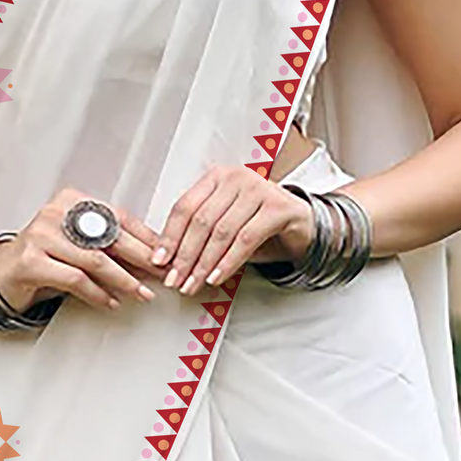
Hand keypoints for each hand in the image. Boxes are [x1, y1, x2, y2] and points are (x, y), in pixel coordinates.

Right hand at [0, 188, 167, 314]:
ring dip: (124, 281)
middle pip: (111, 237)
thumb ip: (109, 245)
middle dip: (142, 259)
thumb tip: (153, 257)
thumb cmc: (45, 257)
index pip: (119, 217)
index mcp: (72, 200)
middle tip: (161, 274)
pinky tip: (111, 302)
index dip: (146, 238)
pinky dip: (98, 294)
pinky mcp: (32, 261)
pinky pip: (75, 279)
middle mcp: (56, 212)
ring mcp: (41, 235)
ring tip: (142, 294)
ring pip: (96, 260)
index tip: (165, 255)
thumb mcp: (78, 244)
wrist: (1, 272)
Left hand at [151, 166, 312, 290]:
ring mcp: (259, 189)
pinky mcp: (278, 207)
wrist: (301, 224)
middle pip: (201, 221)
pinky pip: (245, 239)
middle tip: (175, 280)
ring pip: (221, 231)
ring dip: (204, 263)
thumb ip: (199, 235)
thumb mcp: (224, 225)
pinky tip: (216, 277)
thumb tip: (167, 261)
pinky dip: (228, 262)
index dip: (169, 236)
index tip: (159, 261)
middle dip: (185, 255)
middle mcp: (237, 177)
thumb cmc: (258, 225)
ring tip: (193, 283)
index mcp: (217, 177)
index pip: (185, 207)